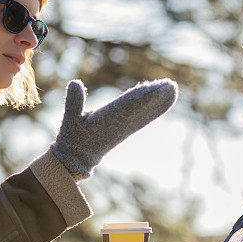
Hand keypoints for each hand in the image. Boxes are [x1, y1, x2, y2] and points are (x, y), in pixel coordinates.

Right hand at [50, 78, 177, 178]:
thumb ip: (73, 102)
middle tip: (172, 85)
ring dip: (159, 101)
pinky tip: (163, 102)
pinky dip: (154, 108)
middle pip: (142, 108)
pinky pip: (143, 117)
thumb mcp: (70, 119)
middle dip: (157, 97)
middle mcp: (121, 124)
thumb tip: (74, 83)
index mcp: (108, 120)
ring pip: (145, 111)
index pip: (129, 106)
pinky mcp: (126, 129)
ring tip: (172, 89)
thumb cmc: (73, 138)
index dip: (144, 98)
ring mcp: (125, 127)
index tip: (158, 90)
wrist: (78, 159)